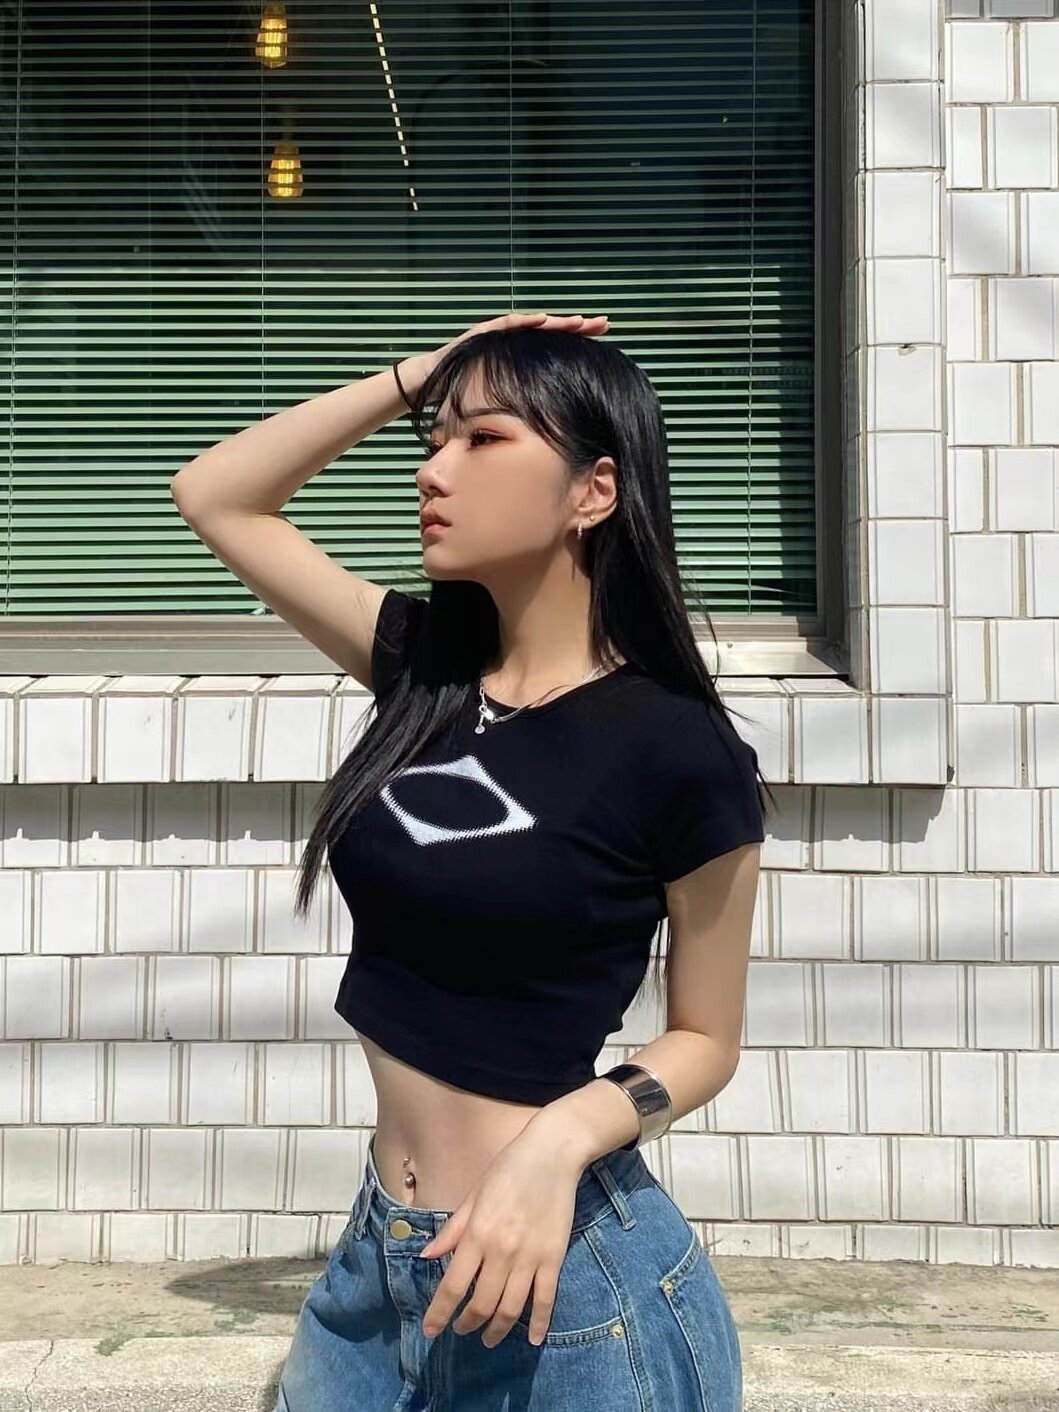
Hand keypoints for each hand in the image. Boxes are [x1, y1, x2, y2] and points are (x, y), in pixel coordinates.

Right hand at [397, 310, 609, 406]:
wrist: (428, 384)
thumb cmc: (463, 398)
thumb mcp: (498, 410)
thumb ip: (518, 416)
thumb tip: (542, 443)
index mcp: (521, 362)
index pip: (555, 351)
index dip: (578, 347)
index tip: (604, 347)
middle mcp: (513, 346)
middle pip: (552, 334)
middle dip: (578, 328)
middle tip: (605, 324)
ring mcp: (497, 335)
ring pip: (533, 326)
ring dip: (558, 323)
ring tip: (581, 321)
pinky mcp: (482, 333)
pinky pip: (506, 326)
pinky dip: (525, 323)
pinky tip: (544, 320)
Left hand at [417, 1127, 583, 1347]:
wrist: (552, 1153)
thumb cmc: (508, 1168)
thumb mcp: (474, 1195)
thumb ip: (452, 1230)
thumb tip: (427, 1256)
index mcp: (477, 1234)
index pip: (452, 1286)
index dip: (439, 1313)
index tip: (430, 1331)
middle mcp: (501, 1251)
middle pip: (481, 1304)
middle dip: (467, 1323)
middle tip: (462, 1329)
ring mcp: (530, 1257)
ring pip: (510, 1308)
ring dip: (497, 1330)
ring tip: (488, 1338)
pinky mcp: (554, 1257)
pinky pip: (546, 1299)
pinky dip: (539, 1323)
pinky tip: (533, 1339)